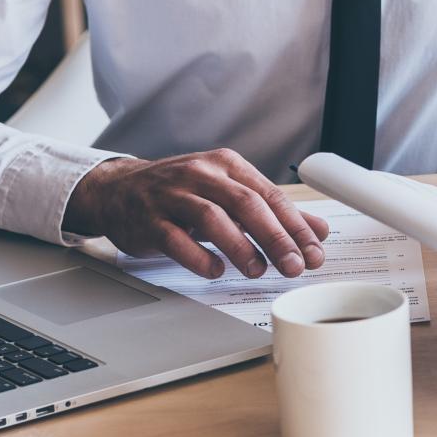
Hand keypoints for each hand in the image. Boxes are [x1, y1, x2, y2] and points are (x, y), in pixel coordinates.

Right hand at [63, 150, 326, 280]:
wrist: (118, 189)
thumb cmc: (180, 193)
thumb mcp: (229, 195)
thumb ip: (273, 212)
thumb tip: (318, 230)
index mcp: (227, 166)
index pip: (270, 195)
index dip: (296, 226)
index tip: (314, 252)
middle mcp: (201, 175)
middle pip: (246, 204)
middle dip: (275, 237)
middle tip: (294, 266)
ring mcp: (172, 195)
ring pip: (212, 218)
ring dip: (240, 246)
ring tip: (258, 270)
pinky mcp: (148, 219)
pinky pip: (174, 238)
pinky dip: (197, 256)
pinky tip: (214, 270)